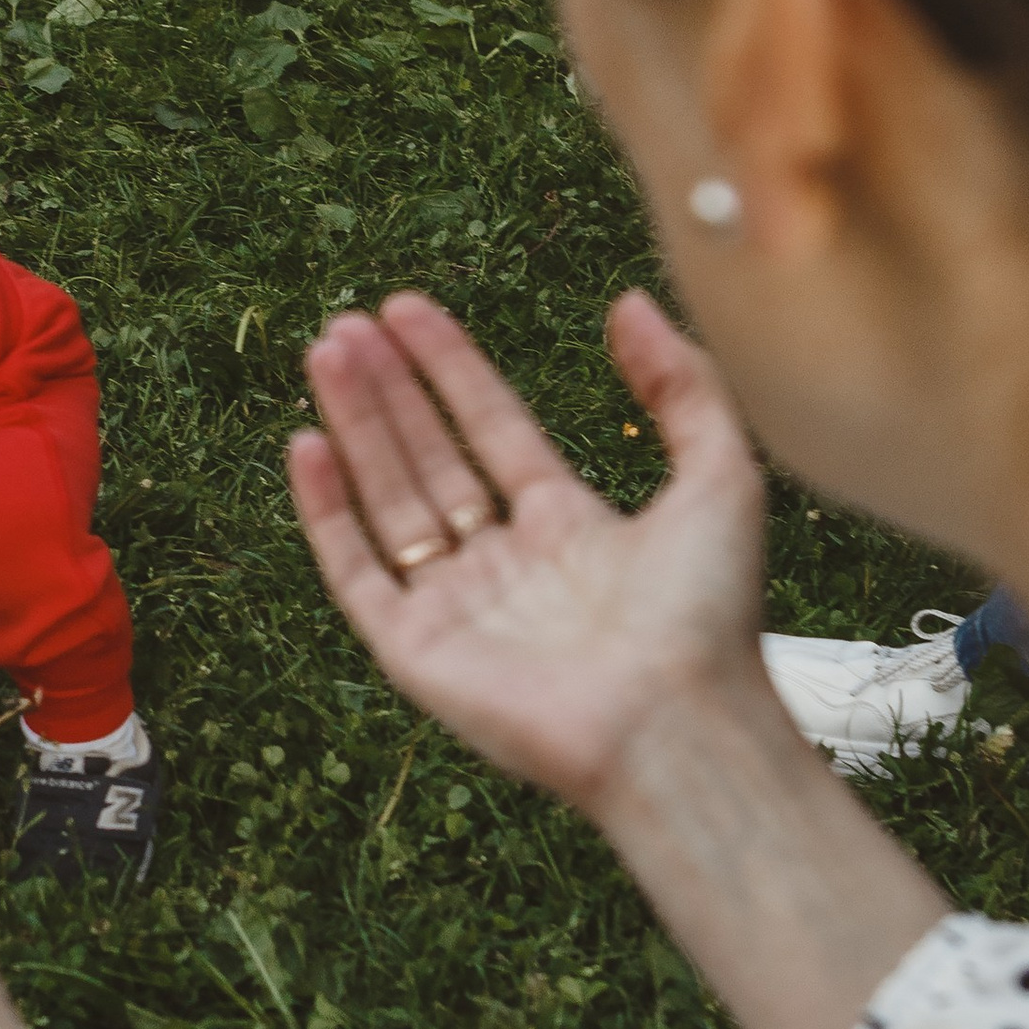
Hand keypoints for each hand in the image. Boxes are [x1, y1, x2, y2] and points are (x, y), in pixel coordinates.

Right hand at [287, 287, 772, 820]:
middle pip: (430, 458)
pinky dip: (326, 510)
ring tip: (325, 353)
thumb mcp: (721, 477)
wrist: (675, 726)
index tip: (406, 309)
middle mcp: (507, 568)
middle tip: (349, 323)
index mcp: (570, 530)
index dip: (450, 369)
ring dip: (354, 425)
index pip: (492, 431)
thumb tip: (627, 302)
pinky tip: (308, 442)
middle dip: (388, 389)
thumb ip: (683, 385)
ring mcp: (456, 611)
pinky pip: (355, 571)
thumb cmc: (708, 617)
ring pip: (388, 500)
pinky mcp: (415, 653)